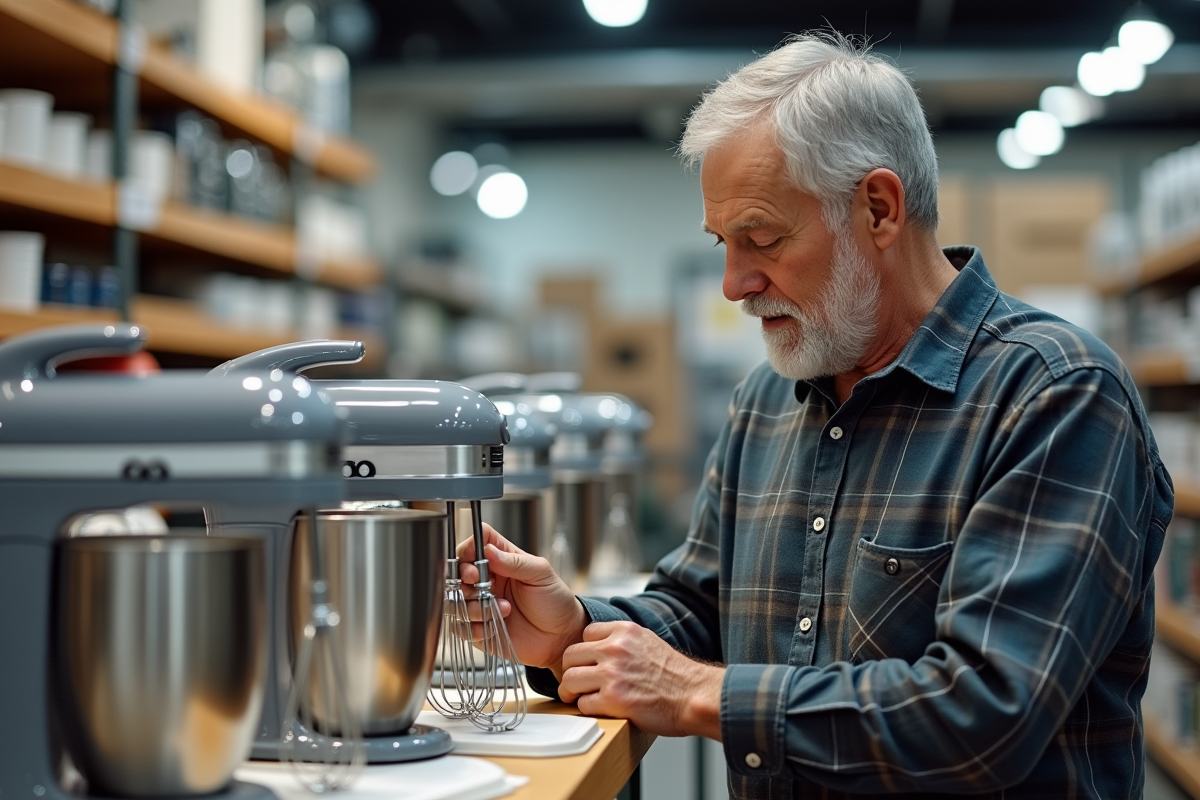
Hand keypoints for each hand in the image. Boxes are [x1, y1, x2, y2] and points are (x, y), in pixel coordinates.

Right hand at [458, 523, 586, 673]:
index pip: (475, 544)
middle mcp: (487, 580)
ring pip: (455, 600)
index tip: (474, 561)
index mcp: (502, 560)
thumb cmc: (555, 600)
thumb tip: (489, 551)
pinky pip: (461, 627)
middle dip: (465, 580)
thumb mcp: (541, 574)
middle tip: (483, 586)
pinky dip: (473, 628)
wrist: (561, 636)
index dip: (469, 549)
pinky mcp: (479, 627)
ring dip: (473, 606)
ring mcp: (481, 603)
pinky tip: (492, 627)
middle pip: (458, 572)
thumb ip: (515, 562)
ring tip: (502, 609)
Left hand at [558, 621, 723, 739]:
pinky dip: (587, 708)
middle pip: (570, 656)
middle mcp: (615, 649)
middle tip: (575, 682)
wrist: (695, 696)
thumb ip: (624, 641)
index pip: (585, 634)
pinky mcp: (613, 700)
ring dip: (571, 691)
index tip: (586, 663)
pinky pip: (582, 704)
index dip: (584, 651)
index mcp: (624, 631)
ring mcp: (612, 674)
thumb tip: (601, 647)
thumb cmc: (676, 675)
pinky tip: (598, 709)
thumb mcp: (649, 642)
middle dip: (570, 671)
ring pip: (570, 680)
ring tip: (578, 697)